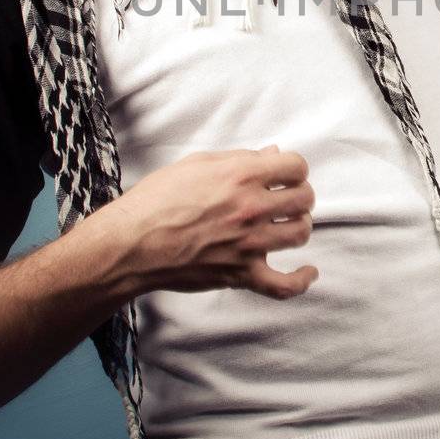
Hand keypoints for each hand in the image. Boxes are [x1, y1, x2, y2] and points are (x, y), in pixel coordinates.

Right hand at [110, 144, 318, 298]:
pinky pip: (284, 285)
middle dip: (298, 195)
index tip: (285, 175)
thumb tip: (271, 153)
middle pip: (304, 199)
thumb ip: (239, 158)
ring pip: (300, 233)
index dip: (293, 169)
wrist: (131, 244)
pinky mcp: (241, 274)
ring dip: (298, 226)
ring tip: (286, 224)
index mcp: (241, 175)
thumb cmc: (155, 201)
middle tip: (286, 199)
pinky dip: (301, 280)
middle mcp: (251, 208)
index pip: (296, 166)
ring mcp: (249, 244)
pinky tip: (308, 272)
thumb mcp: (195, 164)